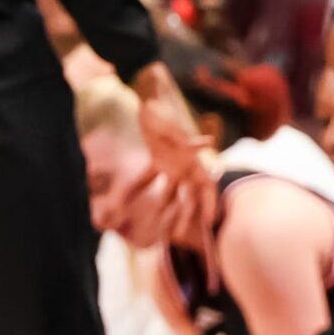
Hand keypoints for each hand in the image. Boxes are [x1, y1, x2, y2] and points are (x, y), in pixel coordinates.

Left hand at [132, 60, 217, 242]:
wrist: (149, 99)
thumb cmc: (163, 111)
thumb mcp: (175, 126)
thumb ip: (189, 138)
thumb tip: (208, 143)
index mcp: (193, 160)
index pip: (206, 186)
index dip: (208, 204)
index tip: (208, 223)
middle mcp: (185, 165)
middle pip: (188, 196)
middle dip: (184, 216)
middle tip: (176, 235)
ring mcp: (172, 163)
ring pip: (170, 192)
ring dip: (163, 209)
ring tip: (155, 229)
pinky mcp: (158, 159)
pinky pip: (148, 177)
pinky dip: (137, 187)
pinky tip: (124, 200)